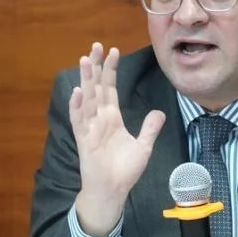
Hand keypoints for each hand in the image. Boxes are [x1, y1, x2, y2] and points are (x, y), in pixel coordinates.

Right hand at [71, 43, 164, 236]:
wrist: (113, 190)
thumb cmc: (125, 170)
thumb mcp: (143, 146)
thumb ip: (149, 129)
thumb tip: (160, 112)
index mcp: (112, 118)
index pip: (110, 89)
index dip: (111, 71)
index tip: (114, 51)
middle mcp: (99, 119)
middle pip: (97, 88)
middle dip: (96, 67)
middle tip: (96, 46)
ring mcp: (90, 128)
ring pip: (87, 99)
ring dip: (86, 80)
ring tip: (85, 60)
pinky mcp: (84, 140)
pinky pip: (79, 120)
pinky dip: (77, 106)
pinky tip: (77, 92)